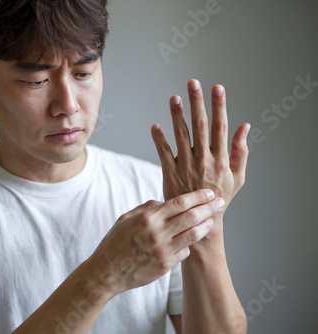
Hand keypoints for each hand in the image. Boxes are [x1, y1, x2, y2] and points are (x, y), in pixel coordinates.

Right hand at [87, 189, 224, 298]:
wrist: (107, 271)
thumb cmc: (115, 242)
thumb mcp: (126, 218)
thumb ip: (147, 208)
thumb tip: (165, 202)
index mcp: (147, 218)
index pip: (179, 202)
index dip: (197, 196)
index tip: (209, 193)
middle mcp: (157, 233)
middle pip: (191, 217)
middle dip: (208, 208)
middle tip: (219, 203)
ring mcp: (162, 251)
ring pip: (193, 235)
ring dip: (206, 226)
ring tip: (212, 220)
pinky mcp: (165, 265)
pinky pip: (185, 251)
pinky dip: (189, 244)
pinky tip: (191, 239)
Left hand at [151, 79, 249, 212]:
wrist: (200, 221)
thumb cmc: (221, 197)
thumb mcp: (237, 176)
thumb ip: (240, 151)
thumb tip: (244, 126)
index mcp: (221, 159)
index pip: (221, 127)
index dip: (219, 106)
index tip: (217, 88)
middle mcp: (204, 160)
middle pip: (200, 126)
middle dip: (197, 103)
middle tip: (192, 83)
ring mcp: (186, 166)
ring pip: (181, 136)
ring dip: (177, 115)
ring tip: (174, 97)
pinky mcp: (170, 173)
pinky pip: (163, 153)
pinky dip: (159, 140)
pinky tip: (155, 126)